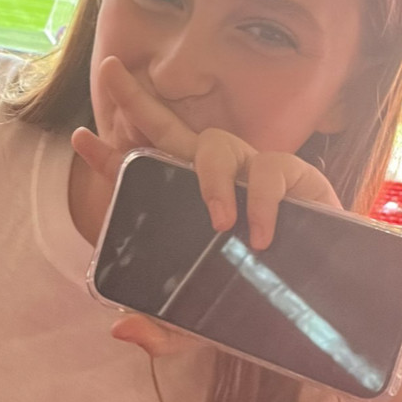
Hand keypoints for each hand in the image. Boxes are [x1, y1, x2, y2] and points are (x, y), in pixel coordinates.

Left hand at [74, 57, 341, 356]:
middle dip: (136, 98)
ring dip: (210, 179)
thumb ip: (162, 330)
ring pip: (216, 144)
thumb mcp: (201, 325)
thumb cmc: (257, 300)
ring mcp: (250, 171)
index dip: (107, 156)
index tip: (78, 138)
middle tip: (109, 70)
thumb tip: (121, 328)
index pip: (138, 173)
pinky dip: (261, 202)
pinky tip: (260, 235)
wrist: (322, 308)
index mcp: (183, 202)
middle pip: (169, 127)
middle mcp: (213, 176)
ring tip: (220, 222)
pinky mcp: (293, 176)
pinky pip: (269, 172)